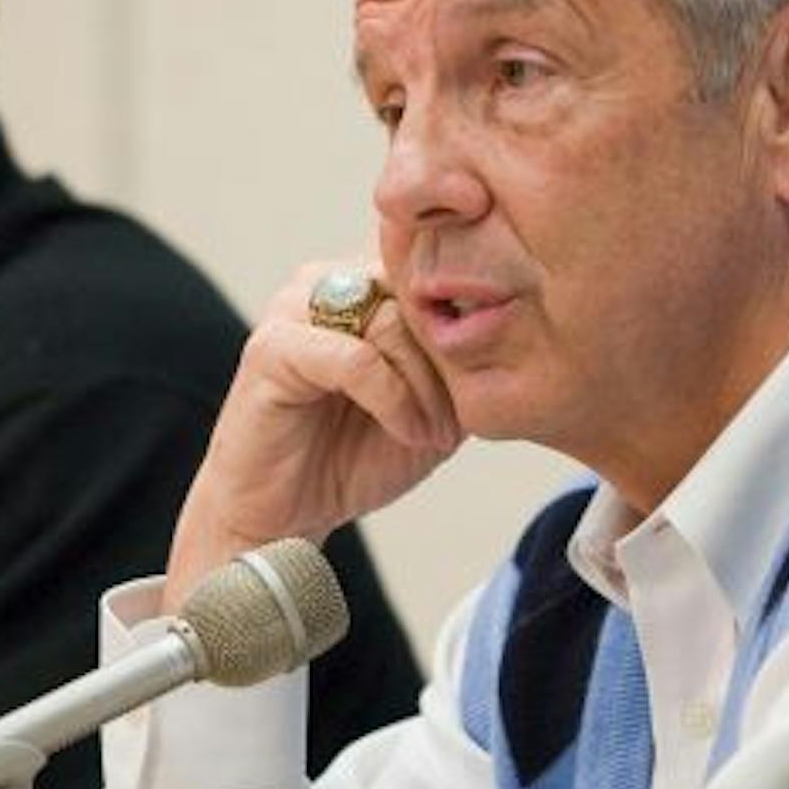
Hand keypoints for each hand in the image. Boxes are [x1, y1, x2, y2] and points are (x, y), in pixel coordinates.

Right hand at [165, 260, 461, 607]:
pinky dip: (393, 398)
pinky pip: (356, 358)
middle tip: (457, 420)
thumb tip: (516, 330)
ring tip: (433, 432)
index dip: (470, 327)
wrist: (287, 516)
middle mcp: (328, 280)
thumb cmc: (356, 457)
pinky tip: (407, 432)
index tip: (486, 383)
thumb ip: (462, 361)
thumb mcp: (433, 405)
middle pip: (419, 292)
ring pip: (392, 320)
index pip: (436, 271)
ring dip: (426, 384)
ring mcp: (295, 307)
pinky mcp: (272, 347)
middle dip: (449, 359)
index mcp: (364, 282)